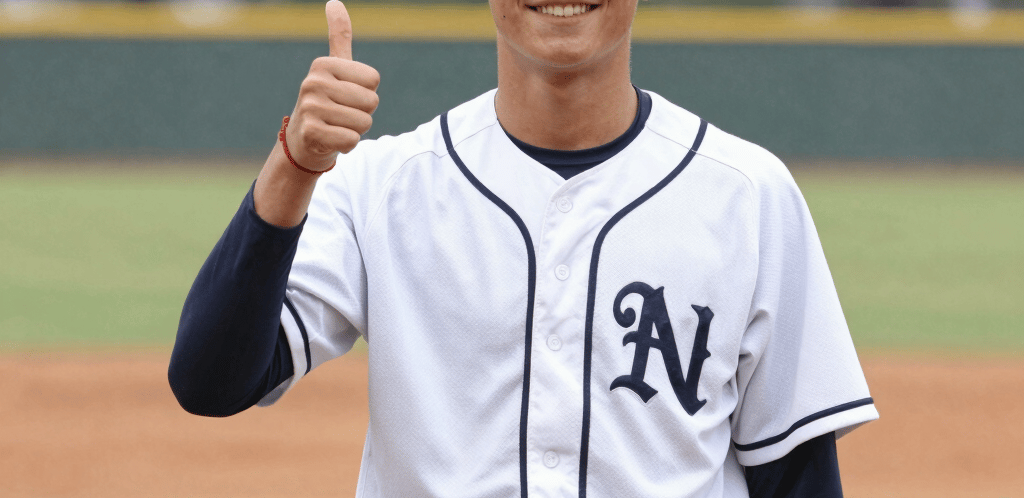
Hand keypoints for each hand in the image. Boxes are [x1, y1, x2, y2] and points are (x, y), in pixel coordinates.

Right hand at [285, 0, 380, 171]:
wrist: (303, 142)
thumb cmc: (327, 102)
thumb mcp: (334, 69)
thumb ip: (339, 37)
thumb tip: (334, 2)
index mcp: (323, 64)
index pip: (374, 80)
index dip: (366, 93)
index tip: (345, 96)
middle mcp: (313, 82)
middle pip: (371, 102)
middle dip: (362, 113)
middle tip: (341, 114)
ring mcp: (310, 108)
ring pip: (364, 123)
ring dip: (355, 130)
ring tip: (336, 126)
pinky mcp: (311, 133)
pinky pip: (352, 140)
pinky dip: (347, 145)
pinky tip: (331, 140)